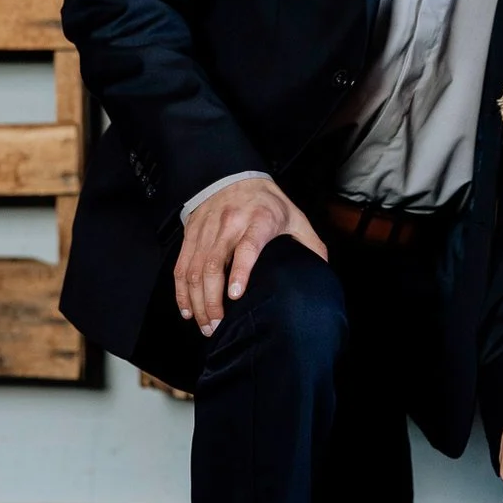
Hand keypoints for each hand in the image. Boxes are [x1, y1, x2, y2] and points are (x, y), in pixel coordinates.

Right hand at [174, 178, 326, 335]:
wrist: (233, 176)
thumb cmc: (267, 202)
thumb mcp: (295, 217)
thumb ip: (310, 244)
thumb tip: (322, 270)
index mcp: (259, 220)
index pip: (247, 246)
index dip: (239, 271)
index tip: (235, 295)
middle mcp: (229, 225)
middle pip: (212, 265)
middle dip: (212, 301)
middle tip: (218, 326)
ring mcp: (207, 230)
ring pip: (194, 269)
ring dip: (197, 301)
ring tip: (206, 325)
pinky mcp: (191, 235)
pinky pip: (181, 267)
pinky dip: (182, 292)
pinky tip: (188, 310)